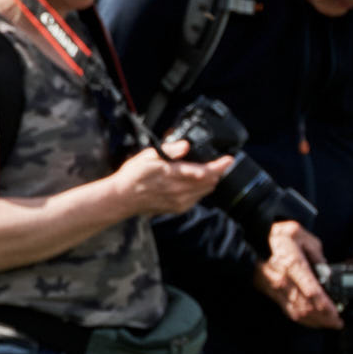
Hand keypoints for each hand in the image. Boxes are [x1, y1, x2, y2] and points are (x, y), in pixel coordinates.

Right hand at [110, 139, 234, 216]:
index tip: (229, 159)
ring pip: (206, 191)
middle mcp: (180, 191)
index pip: (206, 172)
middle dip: (216, 172)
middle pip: (210, 182)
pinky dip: (200, 190)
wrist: (123, 198)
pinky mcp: (178, 208)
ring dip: (209, 181)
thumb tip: (185, 145)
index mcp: (174, 175)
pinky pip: (197, 198)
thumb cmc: (133, 176)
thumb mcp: (147, 155)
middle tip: (217, 162)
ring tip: (205, 171)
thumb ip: (169, 150)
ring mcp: (180, 201)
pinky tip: (192, 184)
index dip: (221, 165)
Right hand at [256, 221, 340, 327]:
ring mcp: (277, 288)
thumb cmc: (278, 236)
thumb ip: (316, 252)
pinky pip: (288, 311)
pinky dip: (303, 319)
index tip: (337, 313)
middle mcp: (284, 280)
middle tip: (338, 322)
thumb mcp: (300, 234)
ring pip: (298, 312)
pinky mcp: (272, 293)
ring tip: (329, 324)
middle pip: (306, 306)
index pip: (311, 291)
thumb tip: (326, 270)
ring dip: (315, 321)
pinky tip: (313, 321)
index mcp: (293, 264)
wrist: (251, 239)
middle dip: (324, 318)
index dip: (325, 305)